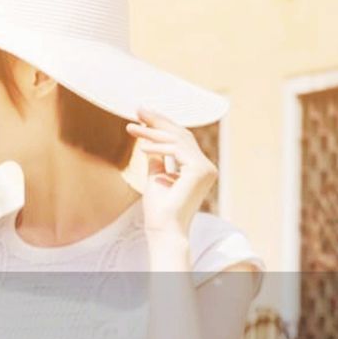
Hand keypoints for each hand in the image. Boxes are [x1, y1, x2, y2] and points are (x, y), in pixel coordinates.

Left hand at [126, 107, 217, 238]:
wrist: (163, 229)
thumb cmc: (159, 209)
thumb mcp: (156, 178)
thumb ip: (157, 160)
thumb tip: (149, 145)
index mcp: (197, 168)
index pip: (181, 140)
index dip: (162, 125)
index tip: (142, 116)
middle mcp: (206, 167)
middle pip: (181, 134)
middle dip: (158, 120)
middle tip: (138, 109)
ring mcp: (206, 168)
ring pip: (177, 140)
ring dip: (152, 132)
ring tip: (131, 128)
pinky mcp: (199, 171)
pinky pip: (176, 150)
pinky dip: (157, 146)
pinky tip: (141, 147)